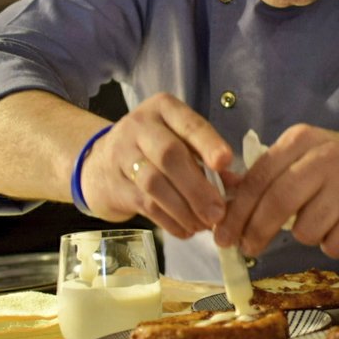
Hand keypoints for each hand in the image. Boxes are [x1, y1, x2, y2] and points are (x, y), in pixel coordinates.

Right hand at [80, 93, 232, 238]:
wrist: (100, 163)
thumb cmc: (153, 147)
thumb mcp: (179, 139)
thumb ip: (207, 157)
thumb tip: (238, 185)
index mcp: (164, 108)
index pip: (189, 123)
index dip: (208, 143)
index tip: (225, 162)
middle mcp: (140, 127)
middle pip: (169, 155)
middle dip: (197, 187)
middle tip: (218, 212)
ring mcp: (122, 155)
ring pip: (155, 183)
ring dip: (184, 209)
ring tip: (204, 224)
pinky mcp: (115, 185)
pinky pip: (146, 205)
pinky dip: (170, 221)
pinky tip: (187, 230)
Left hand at [214, 124, 338, 258]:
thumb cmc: (333, 166)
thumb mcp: (299, 155)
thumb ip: (264, 176)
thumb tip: (223, 208)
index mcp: (301, 140)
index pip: (258, 179)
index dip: (237, 211)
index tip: (223, 235)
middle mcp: (326, 157)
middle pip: (277, 204)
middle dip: (256, 232)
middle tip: (248, 247)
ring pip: (305, 231)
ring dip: (304, 235)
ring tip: (318, 220)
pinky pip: (333, 246)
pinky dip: (331, 244)